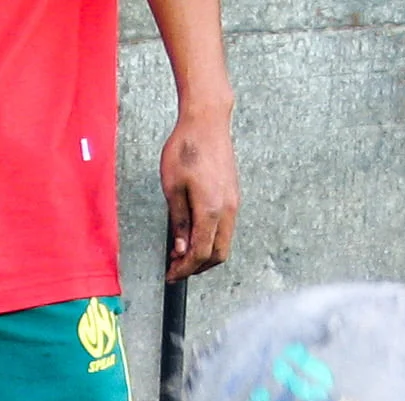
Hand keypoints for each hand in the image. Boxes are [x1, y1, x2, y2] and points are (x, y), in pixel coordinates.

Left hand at [160, 108, 238, 280]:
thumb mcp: (173, 188)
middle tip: (176, 268)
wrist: (207, 120)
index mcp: (211, 210)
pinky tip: (195, 235)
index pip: (200, 254)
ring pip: (224, 243)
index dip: (184, 270)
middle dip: (197, 268)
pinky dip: (212, 240)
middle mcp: (227, 210)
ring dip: (205, 255)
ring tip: (183, 253)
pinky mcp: (234, 196)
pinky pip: (226, 229)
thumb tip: (180, 250)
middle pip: (218, 255)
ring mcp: (234, 203)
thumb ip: (179, 222)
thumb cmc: (186, 148)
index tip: (171, 275)